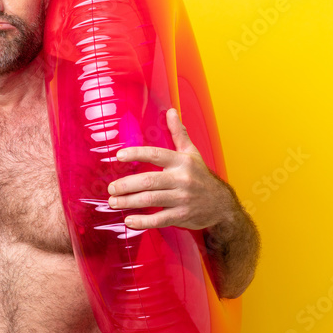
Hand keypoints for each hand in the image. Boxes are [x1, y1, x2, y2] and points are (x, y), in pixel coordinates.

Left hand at [106, 108, 235, 230]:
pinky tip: (129, 220)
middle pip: (149, 180)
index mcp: (181, 161)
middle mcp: (182, 179)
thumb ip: (179, 133)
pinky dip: (143, 221)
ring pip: (151, 200)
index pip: (156, 154)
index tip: (119, 155)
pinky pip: (159, 219)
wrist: (221, 205)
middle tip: (111, 188)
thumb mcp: (192, 153)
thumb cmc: (201, 177)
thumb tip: (170, 111)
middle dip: (126, 185)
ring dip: (129, 202)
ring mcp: (182, 198)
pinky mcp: (182, 215)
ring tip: (114, 202)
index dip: (136, 154)